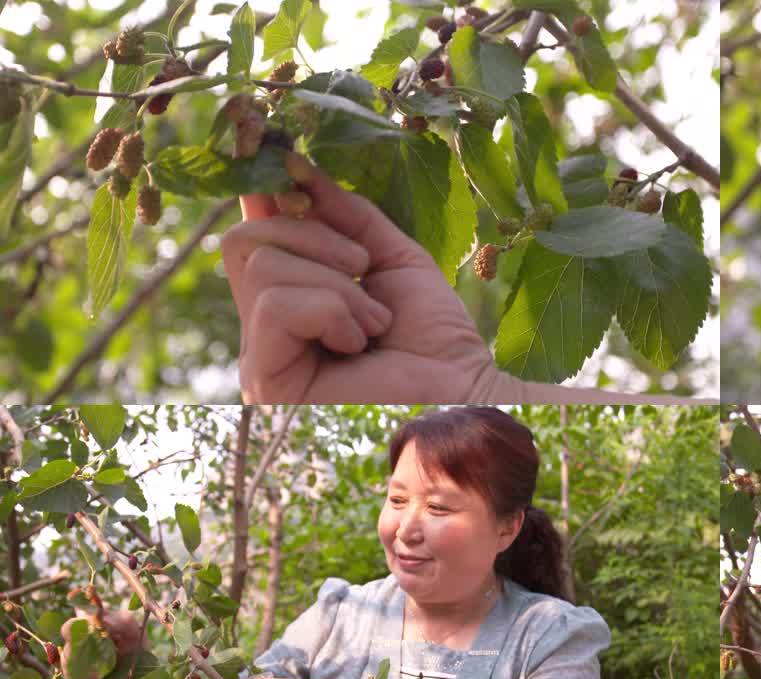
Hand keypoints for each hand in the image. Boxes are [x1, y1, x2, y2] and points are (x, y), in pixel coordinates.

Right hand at [223, 154, 492, 402]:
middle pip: (246, 239)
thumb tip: (295, 165)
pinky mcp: (265, 378)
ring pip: (263, 267)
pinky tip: (358, 341)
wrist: (460, 386)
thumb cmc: (433, 333)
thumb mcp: (391, 256)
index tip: (285, 156)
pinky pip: (277, 305)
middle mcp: (266, 324)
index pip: (250, 229)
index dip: (260, 191)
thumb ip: (345, 214)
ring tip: (374, 321)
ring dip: (337, 284)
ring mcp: (261, 353)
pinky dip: (332, 310)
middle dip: (314, 237)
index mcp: (289, 295)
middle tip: (363, 266)